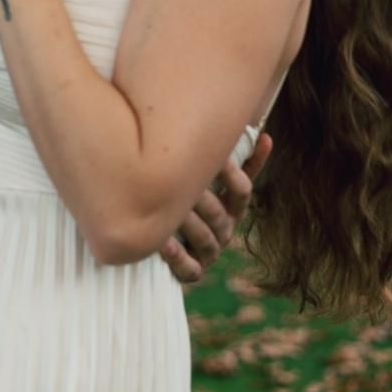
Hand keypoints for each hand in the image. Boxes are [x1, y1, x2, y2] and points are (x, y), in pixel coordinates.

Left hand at [160, 132, 271, 283]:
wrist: (150, 235)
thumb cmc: (173, 195)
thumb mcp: (192, 172)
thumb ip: (208, 150)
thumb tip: (230, 121)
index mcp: (229, 205)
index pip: (242, 189)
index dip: (233, 174)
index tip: (221, 155)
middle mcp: (223, 228)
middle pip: (223, 214)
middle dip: (201, 197)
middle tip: (180, 180)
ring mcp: (208, 251)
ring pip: (208, 240)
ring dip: (188, 224)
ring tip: (168, 211)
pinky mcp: (191, 271)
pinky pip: (190, 269)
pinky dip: (176, 256)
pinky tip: (163, 243)